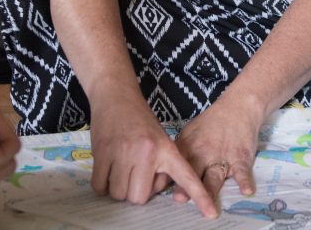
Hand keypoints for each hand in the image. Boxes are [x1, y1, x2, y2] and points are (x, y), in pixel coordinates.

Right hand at [88, 97, 217, 218]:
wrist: (115, 95)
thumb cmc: (139, 120)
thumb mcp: (160, 139)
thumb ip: (162, 166)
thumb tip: (153, 191)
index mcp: (166, 149)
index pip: (186, 177)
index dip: (199, 197)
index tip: (210, 215)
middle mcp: (147, 152)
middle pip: (139, 198)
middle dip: (134, 192)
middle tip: (134, 175)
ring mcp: (123, 152)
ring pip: (119, 194)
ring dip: (117, 188)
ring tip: (120, 169)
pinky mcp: (102, 152)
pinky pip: (100, 186)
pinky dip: (101, 185)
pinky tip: (107, 170)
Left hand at [171, 98, 260, 204]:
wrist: (238, 107)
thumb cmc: (211, 124)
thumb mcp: (189, 134)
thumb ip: (179, 154)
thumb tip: (163, 177)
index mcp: (188, 148)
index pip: (176, 165)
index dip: (168, 178)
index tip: (160, 190)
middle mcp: (203, 153)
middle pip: (194, 172)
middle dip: (187, 186)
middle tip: (180, 198)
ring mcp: (223, 156)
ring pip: (215, 176)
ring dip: (210, 188)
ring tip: (208, 202)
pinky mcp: (241, 158)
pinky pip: (242, 171)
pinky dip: (244, 181)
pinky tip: (246, 191)